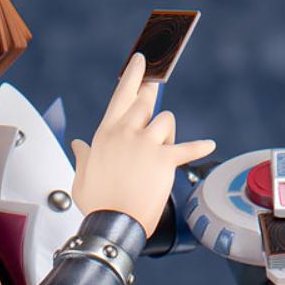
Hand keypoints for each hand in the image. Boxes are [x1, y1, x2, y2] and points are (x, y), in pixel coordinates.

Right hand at [70, 53, 214, 235]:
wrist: (113, 223)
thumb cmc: (97, 203)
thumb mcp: (82, 177)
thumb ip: (82, 157)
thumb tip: (76, 146)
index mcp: (105, 135)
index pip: (121, 96)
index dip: (133, 76)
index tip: (142, 61)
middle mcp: (125, 133)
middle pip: (146, 102)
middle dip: (152, 100)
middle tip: (156, 93)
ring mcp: (145, 144)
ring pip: (166, 121)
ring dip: (167, 133)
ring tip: (162, 148)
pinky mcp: (164, 159)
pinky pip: (187, 148)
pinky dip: (199, 147)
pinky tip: (208, 146)